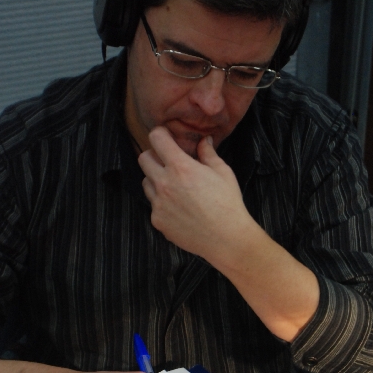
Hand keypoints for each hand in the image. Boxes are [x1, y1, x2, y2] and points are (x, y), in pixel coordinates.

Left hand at [138, 127, 252, 262]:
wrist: (226, 238)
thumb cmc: (228, 203)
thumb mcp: (223, 172)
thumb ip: (208, 153)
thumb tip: (204, 140)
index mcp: (180, 167)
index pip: (156, 138)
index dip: (161, 134)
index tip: (167, 138)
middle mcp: (164, 183)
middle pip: (144, 158)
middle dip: (155, 156)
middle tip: (170, 162)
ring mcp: (158, 203)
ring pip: (146, 182)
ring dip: (156, 179)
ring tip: (175, 187)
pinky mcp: (157, 221)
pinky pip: (153, 205)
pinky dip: (162, 203)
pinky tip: (179, 208)